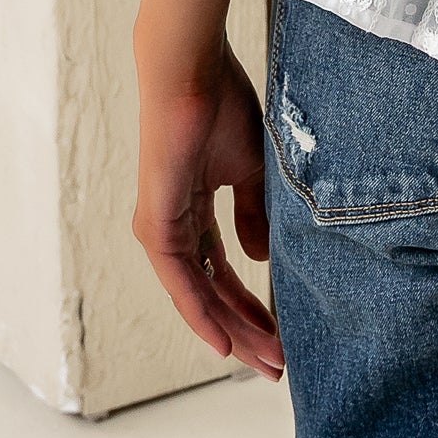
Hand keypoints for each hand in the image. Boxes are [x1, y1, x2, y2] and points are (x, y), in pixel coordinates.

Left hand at [132, 41, 285, 377]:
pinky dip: (204, 315)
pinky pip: (183, 283)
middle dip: (247, 329)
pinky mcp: (156, 226)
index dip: (252, 304)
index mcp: (194, 211)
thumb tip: (257, 260)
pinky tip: (226, 344)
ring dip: (234, 331)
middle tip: (277, 365)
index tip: (281, 334)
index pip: (223, 272)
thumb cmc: (222, 106)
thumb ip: (254, 215)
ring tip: (267, 362)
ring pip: (199, 296)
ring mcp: (161, 229)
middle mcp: (173, 227)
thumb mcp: (252, 170)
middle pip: (212, 293)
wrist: (192, 73)